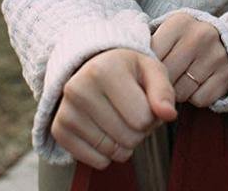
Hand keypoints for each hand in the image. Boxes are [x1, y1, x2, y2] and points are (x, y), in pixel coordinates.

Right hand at [51, 48, 176, 169]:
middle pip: (129, 137)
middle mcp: (79, 88)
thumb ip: (164, 91)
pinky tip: (105, 128)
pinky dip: (107, 153)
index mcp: (104, 69)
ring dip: (125, 142)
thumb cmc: (128, 70)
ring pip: (113, 152)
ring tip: (120, 117)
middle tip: (133, 109)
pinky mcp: (59, 130)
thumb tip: (169, 115)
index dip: (152, 115)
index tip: (145, 100)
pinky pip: (97, 162)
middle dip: (140, 130)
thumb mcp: (151, 70)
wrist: (95, 66)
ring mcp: (66, 110)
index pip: (143, 118)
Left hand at [150, 13, 227, 106]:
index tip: (151, 69)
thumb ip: (150, 45)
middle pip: (166, 75)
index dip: (149, 68)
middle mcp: (200, 35)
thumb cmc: (187, 41)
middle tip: (168, 77)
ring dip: (178, 92)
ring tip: (184, 78)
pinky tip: (199, 84)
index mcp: (180, 22)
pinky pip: (200, 100)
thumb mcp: (170, 33)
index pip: (152, 55)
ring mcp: (216, 55)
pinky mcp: (227, 75)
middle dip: (163, 82)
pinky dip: (196, 98)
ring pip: (181, 92)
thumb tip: (130, 70)